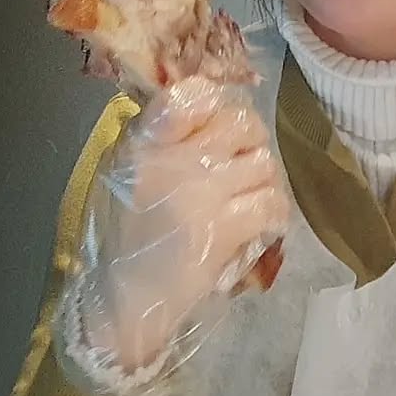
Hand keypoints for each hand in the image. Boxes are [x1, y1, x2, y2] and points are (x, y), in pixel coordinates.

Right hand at [84, 78, 287, 369]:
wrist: (123, 301)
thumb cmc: (123, 235)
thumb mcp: (123, 173)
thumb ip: (156, 139)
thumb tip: (201, 111)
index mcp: (144, 142)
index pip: (188, 95)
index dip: (212, 101)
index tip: (212, 119)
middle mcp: (174, 160)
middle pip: (243, 123)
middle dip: (250, 140)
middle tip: (241, 160)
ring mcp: (202, 194)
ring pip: (264, 163)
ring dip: (263, 181)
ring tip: (249, 196)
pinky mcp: (224, 230)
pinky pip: (272, 203)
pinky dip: (273, 214)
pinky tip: (260, 223)